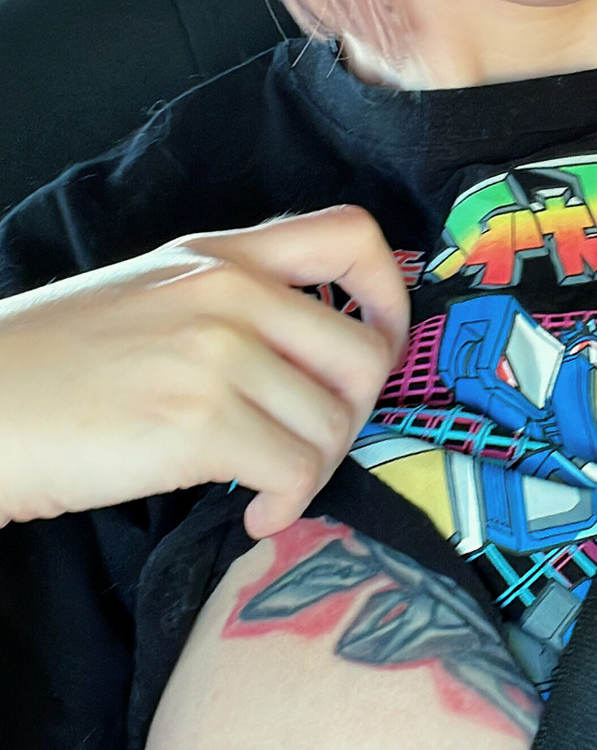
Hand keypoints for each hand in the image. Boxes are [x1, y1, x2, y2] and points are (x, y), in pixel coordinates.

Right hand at [0, 205, 409, 539]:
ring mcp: (217, 353)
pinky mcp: (200, 422)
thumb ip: (225, 301)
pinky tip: (250, 514)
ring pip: (333, 424)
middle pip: (365, 352)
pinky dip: (285, 508)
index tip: (379, 345)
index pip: (350, 235)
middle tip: (313, 448)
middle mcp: (228, 291)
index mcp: (218, 255)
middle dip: (356, 417)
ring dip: (312, 474)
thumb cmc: (50, 368)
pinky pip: (296, 473)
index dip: (391, 296)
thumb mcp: (146, 296)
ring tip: (266, 490)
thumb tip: (308, 354)